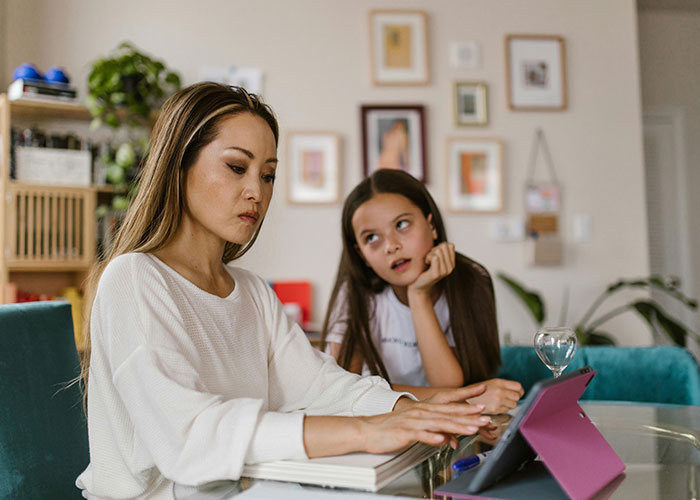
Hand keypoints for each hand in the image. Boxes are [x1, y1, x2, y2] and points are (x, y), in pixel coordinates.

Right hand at [363, 385, 490, 453]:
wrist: (368, 429)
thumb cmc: (392, 429)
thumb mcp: (416, 428)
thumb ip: (434, 432)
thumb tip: (449, 439)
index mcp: (425, 410)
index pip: (450, 409)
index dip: (467, 409)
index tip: (483, 409)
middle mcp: (421, 413)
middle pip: (449, 415)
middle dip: (469, 417)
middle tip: (485, 419)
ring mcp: (414, 421)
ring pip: (439, 423)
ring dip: (457, 426)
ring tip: (472, 429)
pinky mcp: (405, 431)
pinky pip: (421, 434)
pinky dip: (432, 437)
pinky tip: (443, 440)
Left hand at [407, 242, 455, 295]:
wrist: (419, 286)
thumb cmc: (425, 270)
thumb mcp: (435, 258)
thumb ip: (441, 250)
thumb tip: (446, 243)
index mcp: (452, 263)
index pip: (450, 245)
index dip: (440, 246)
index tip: (435, 254)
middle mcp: (450, 268)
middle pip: (444, 246)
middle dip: (434, 249)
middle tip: (430, 258)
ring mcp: (444, 271)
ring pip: (438, 251)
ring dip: (429, 254)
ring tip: (428, 262)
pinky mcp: (436, 274)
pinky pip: (434, 257)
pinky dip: (427, 258)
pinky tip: (426, 263)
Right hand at [466, 379, 523, 413]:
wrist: (465, 399)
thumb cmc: (477, 391)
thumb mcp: (490, 383)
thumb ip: (503, 386)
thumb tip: (518, 390)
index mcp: (498, 382)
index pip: (518, 386)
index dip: (519, 391)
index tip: (518, 393)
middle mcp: (500, 391)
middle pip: (517, 396)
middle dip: (514, 398)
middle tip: (508, 399)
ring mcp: (498, 401)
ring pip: (513, 404)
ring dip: (509, 405)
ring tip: (500, 403)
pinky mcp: (496, 410)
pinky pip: (506, 411)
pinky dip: (503, 410)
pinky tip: (495, 407)